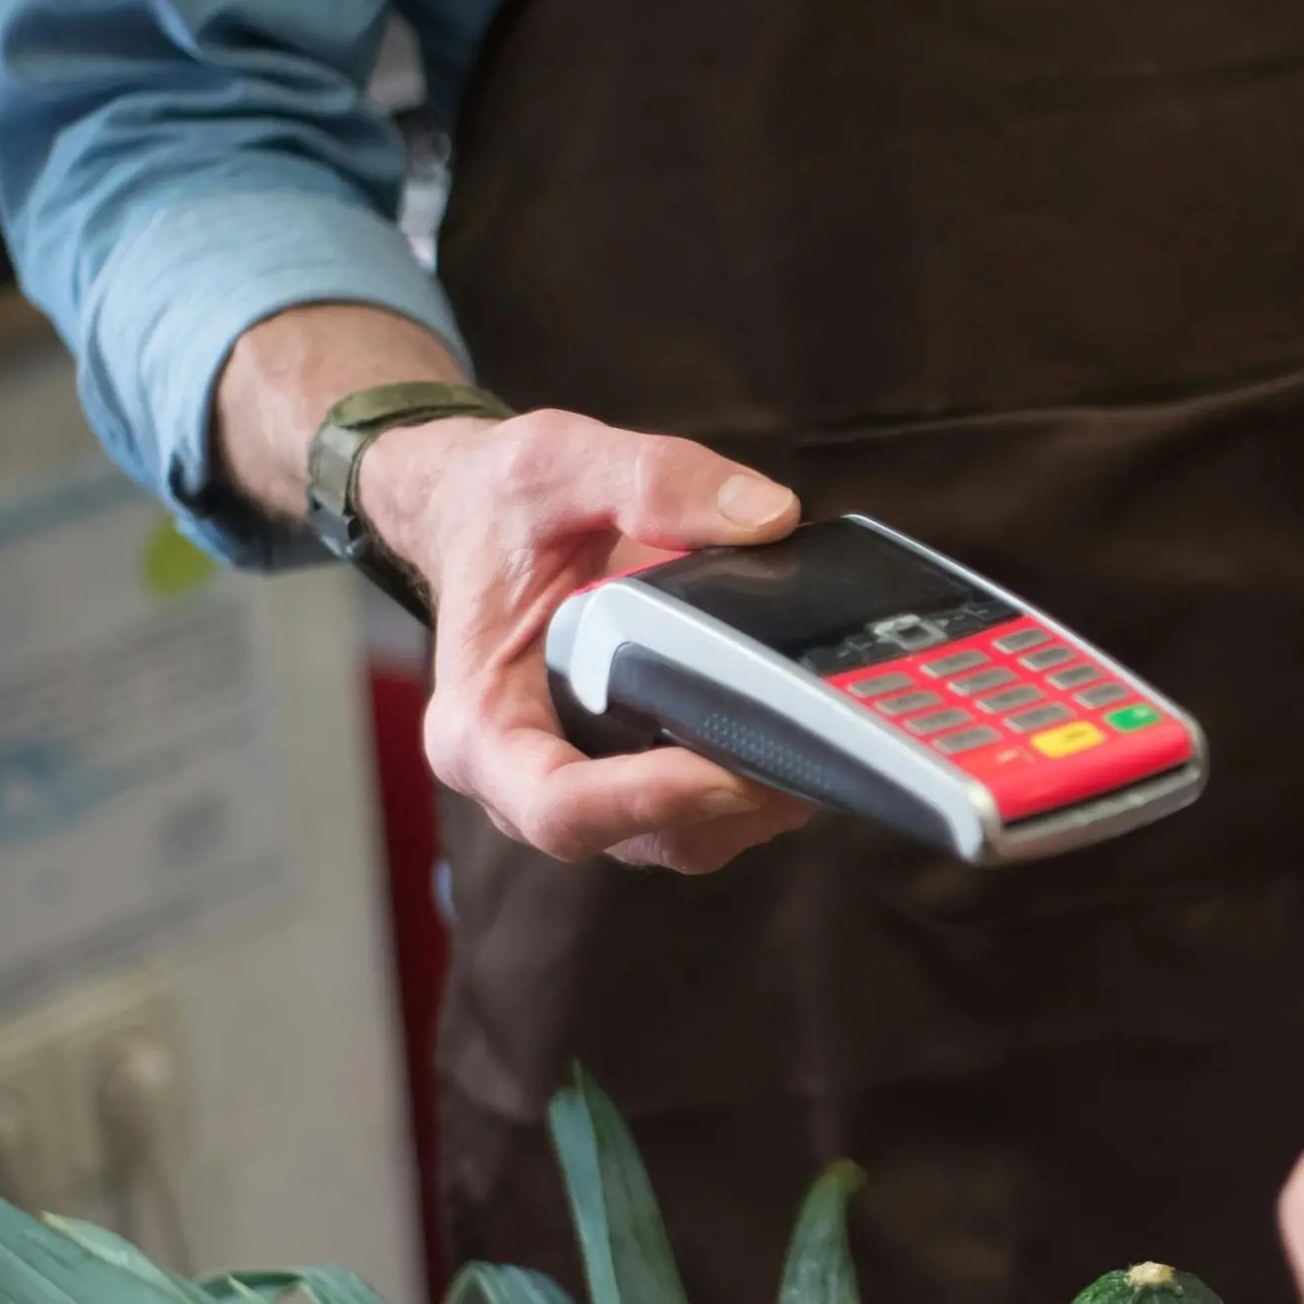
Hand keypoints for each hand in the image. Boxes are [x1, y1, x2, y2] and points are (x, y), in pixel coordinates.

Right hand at [210, 303, 815, 874]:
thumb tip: (769, 516)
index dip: (644, 803)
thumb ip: (656, 481)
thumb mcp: (560, 464)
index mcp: (482, 726)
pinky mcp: (633, 780)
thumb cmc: (501, 507)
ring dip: (756, 805)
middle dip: (729, 805)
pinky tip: (802, 732)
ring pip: (682, 839)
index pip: (556, 806)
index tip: (724, 771)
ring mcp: (586, 789)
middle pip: (636, 837)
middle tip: (812, 754)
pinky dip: (755, 788)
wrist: (483, 519)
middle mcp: (524, 782)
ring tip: (822, 742)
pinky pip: (701, 816)